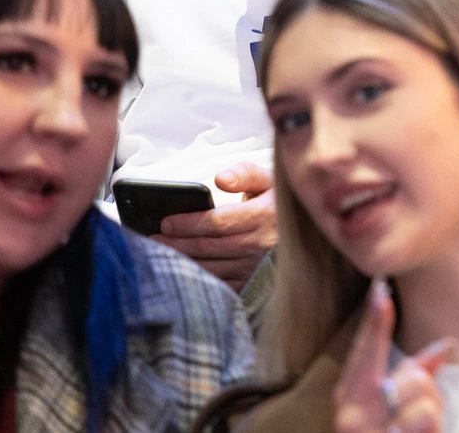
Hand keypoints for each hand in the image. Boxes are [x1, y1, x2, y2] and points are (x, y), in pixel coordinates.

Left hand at [156, 162, 278, 288]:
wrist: (305, 231)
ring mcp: (256, 267)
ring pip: (210, 267)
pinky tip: (181, 271)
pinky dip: (197, 278)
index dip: (188, 223)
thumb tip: (220, 179)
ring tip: (160, 253)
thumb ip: (245, 174)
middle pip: (208, 246)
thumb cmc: (279, 203)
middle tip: (153, 238)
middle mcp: (261, 244)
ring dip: (182, 261)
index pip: (217, 222)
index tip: (166, 221)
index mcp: (265, 216)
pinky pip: (220, 284)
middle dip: (176, 242)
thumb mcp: (270, 180)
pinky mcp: (253, 283)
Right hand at [335, 278, 453, 432]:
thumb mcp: (391, 410)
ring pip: (426, 404)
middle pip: (411, 379)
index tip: (381, 290)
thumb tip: (444, 347)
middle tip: (414, 415)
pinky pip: (426, 421)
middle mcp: (354, 417)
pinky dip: (430, 431)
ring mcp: (371, 432)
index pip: (365, 353)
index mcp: (349, 399)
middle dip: (424, 391)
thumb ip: (415, 377)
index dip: (375, 322)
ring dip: (431, 418)